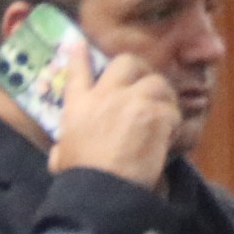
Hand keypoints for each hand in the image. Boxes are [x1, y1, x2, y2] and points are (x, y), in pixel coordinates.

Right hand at [48, 40, 180, 187]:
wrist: (104, 191)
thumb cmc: (81, 178)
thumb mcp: (62, 157)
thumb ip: (63, 146)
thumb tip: (60, 152)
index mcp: (78, 106)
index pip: (77, 71)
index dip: (78, 54)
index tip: (78, 42)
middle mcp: (104, 96)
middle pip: (125, 63)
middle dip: (138, 70)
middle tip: (144, 86)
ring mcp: (132, 102)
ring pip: (155, 81)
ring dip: (161, 95)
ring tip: (163, 111)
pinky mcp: (155, 114)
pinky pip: (171, 108)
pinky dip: (173, 120)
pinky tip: (169, 134)